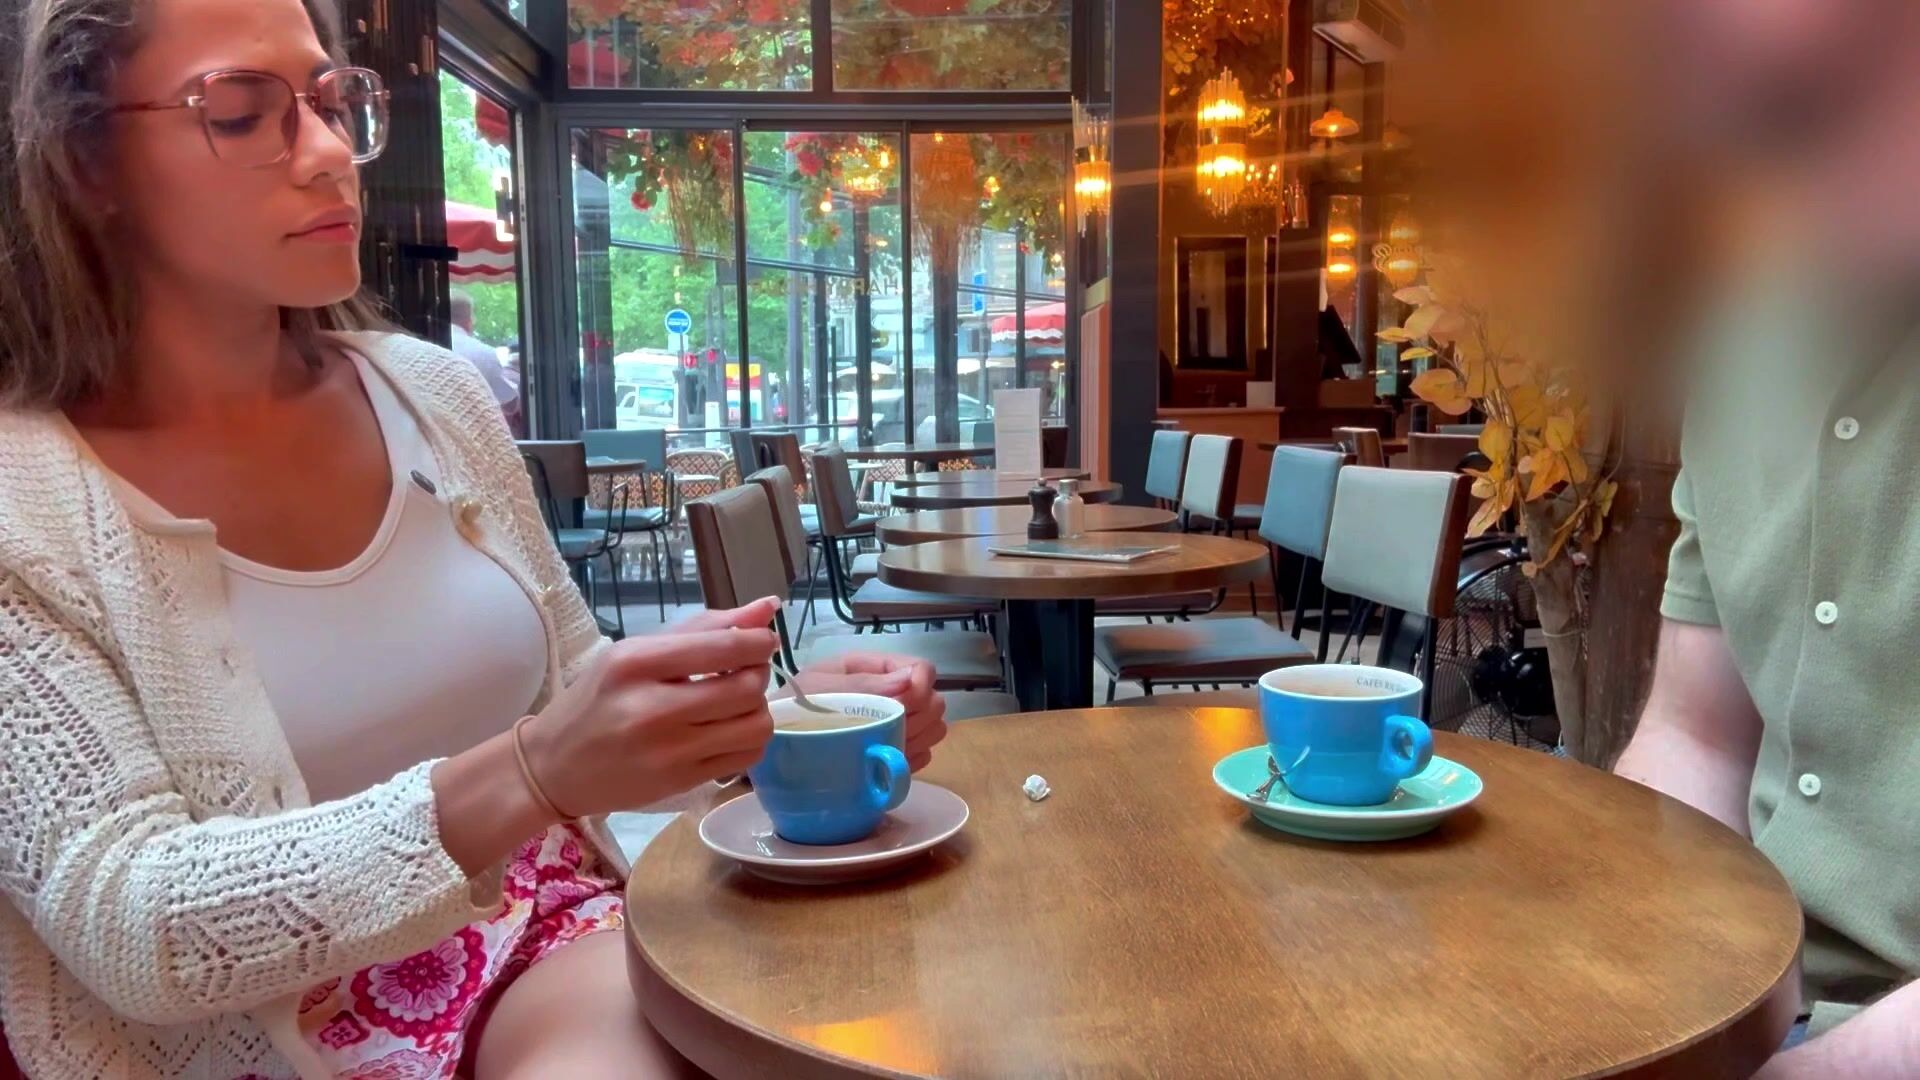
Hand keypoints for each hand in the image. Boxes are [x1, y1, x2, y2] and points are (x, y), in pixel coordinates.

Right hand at [522, 599, 780, 814]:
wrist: (554, 767)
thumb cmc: (596, 700)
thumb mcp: (634, 652)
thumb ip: (703, 628)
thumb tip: (767, 607)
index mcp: (636, 663)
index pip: (723, 647)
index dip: (759, 642)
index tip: (762, 642)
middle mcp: (652, 707)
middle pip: (747, 687)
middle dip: (759, 674)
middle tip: (747, 670)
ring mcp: (669, 751)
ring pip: (755, 725)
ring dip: (758, 709)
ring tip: (738, 702)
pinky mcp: (682, 782)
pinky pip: (746, 757)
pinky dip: (749, 739)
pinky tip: (729, 729)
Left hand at [789, 653, 946, 770]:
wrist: (772, 745)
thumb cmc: (792, 709)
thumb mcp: (820, 688)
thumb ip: (864, 685)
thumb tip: (911, 680)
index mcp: (873, 669)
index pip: (922, 669)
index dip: (921, 686)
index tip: (906, 706)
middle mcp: (890, 694)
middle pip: (934, 700)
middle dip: (919, 717)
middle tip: (890, 731)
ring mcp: (895, 724)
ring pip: (935, 728)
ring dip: (917, 739)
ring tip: (886, 746)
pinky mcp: (894, 751)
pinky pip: (923, 755)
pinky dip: (911, 760)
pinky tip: (886, 761)